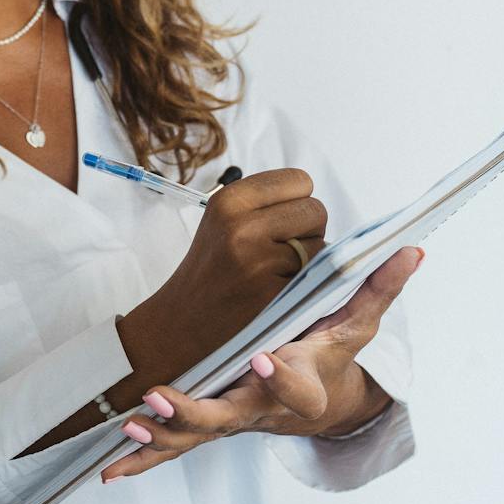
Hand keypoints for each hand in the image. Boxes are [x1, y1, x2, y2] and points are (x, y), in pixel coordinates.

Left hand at [99, 245, 422, 482]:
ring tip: (132, 424)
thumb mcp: (358, 324)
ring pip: (196, 436)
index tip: (266, 360)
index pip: (295, 386)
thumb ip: (379, 287)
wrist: (321, 405)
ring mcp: (233, 422)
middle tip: (162, 397)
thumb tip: (412, 249)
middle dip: (196, 412)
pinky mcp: (210, 429)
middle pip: (230, 418)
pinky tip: (111, 471)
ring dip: (163, 435)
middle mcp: (263, 410)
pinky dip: (145, 459)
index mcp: (302, 386)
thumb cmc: (333, 357)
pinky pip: (177, 448)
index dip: (284, 378)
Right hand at [159, 168, 328, 336]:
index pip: (299, 180)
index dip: (297, 202)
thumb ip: (264, 202)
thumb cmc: (212, 269)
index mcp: (229, 200)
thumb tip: (312, 198)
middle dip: (307, 231)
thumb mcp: (223, 220)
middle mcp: (242, 226)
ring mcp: (258, 262)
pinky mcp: (272, 294)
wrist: (182, 323)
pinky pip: (316, 278)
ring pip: (321, 245)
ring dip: (308, 261)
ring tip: (274, 273)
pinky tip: (276, 292)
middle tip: (278, 252)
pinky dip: (305, 285)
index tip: (279, 223)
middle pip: (316, 211)